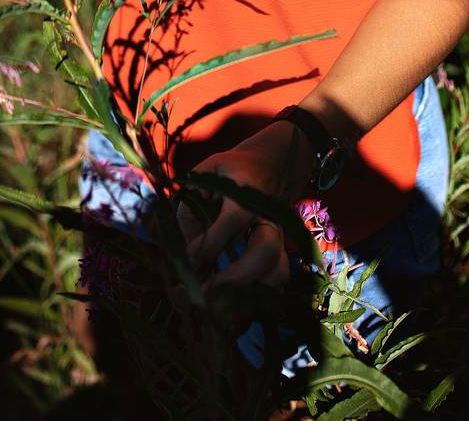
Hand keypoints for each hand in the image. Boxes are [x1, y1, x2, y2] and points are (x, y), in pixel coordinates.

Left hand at [174, 121, 313, 292]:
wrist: (268, 165)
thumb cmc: (228, 173)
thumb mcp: (202, 178)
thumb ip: (189, 210)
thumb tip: (186, 254)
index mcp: (248, 194)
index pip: (232, 221)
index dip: (208, 245)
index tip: (187, 261)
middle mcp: (269, 219)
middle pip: (266, 250)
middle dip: (235, 277)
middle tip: (207, 292)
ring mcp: (279, 239)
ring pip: (278, 273)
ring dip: (250, 293)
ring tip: (221, 303)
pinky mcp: (281, 254)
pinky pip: (277, 283)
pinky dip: (256, 297)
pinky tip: (232, 303)